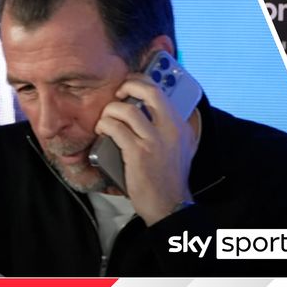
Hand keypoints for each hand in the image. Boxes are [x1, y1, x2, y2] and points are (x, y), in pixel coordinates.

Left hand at [94, 73, 198, 225]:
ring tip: (107, 120)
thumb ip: (173, 129)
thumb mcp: (183, 148)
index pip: (162, 91)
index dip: (142, 81)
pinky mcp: (139, 153)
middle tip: (119, 93)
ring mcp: (155, 140)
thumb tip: (154, 111)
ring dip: (110, 111)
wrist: (169, 205)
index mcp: (181, 125)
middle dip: (129, 85)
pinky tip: (103, 132)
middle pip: (150, 90)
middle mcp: (171, 129)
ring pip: (127, 109)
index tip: (129, 85)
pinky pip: (116, 129)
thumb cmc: (170, 178)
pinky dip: (105, 126)